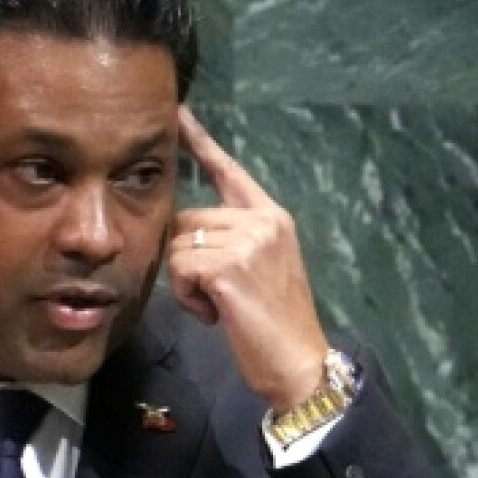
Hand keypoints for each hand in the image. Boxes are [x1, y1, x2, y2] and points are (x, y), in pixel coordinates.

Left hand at [168, 106, 328, 409]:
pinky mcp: (229, 267)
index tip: (179, 115)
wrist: (298, 363)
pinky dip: (188, 297)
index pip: (230, 171)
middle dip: (187, 259)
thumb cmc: (275, 325)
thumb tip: (187, 231)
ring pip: (179, 245)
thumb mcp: (260, 269)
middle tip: (217, 295)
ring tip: (220, 306)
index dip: (201, 143)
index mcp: (272, 216)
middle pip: (187, 218)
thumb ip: (233, 239)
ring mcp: (248, 241)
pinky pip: (180, 269)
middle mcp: (263, 220)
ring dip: (187, 283)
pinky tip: (216, 314)